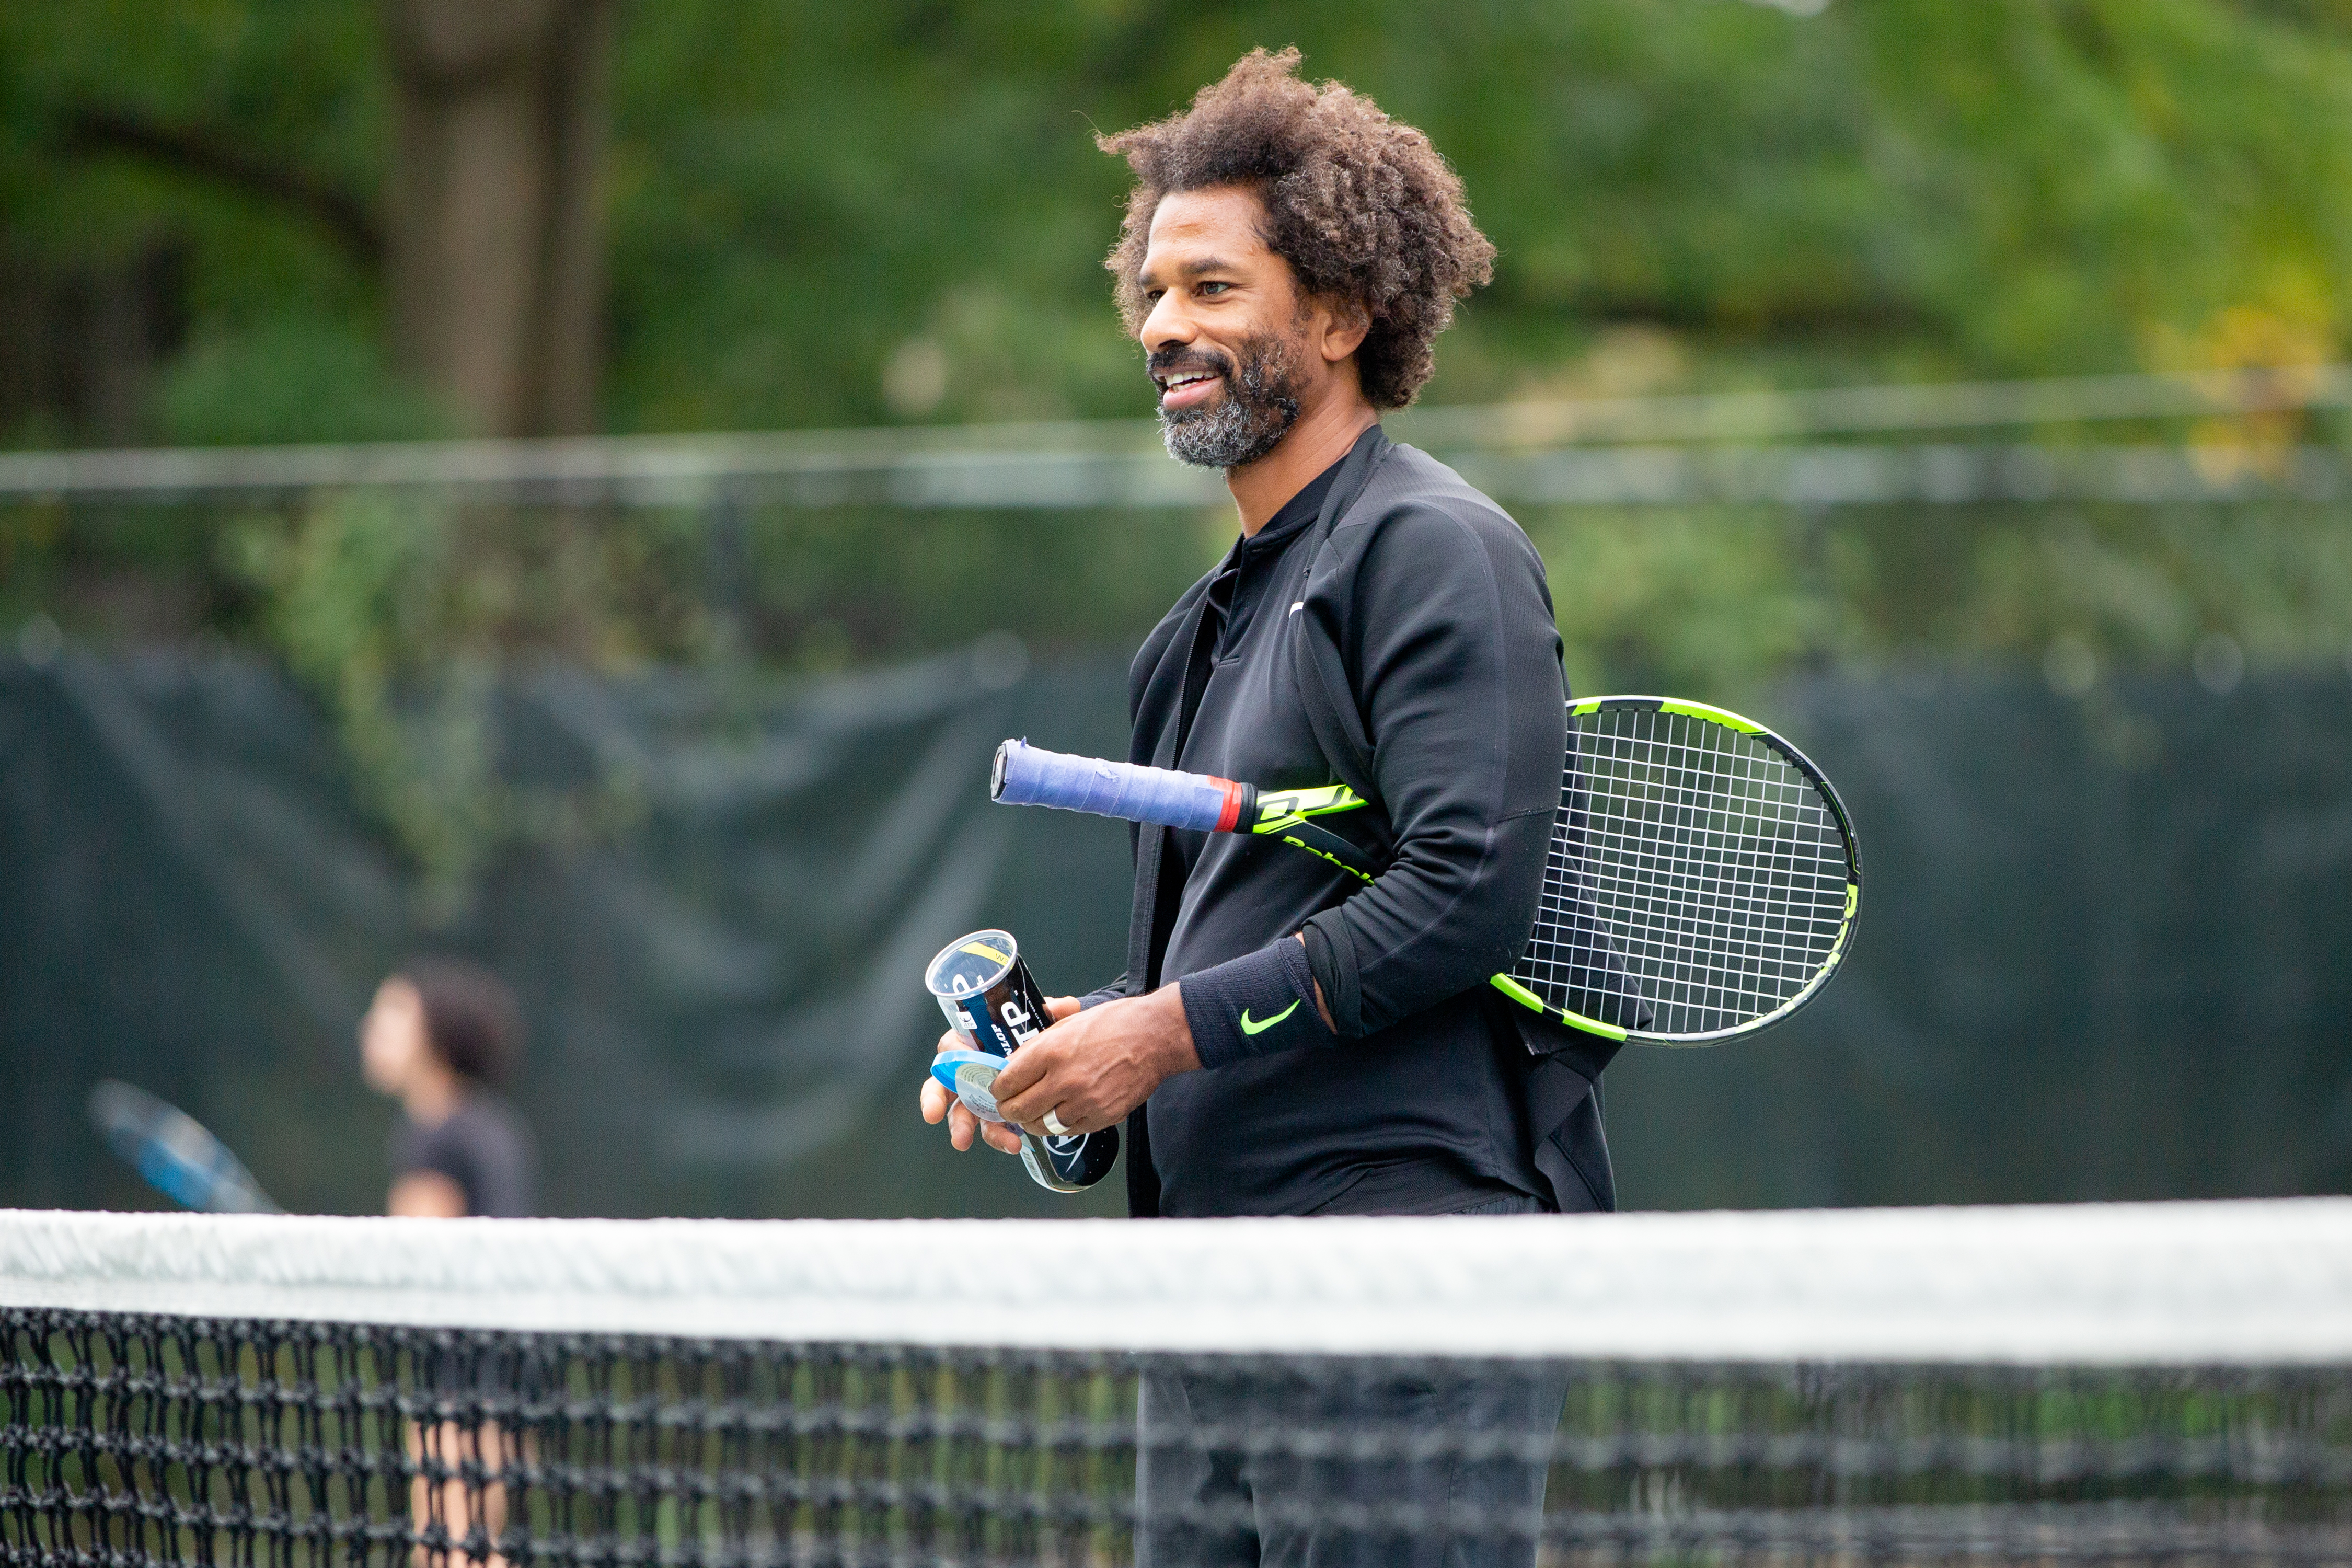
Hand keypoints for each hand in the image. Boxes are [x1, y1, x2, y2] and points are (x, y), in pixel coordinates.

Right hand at [919, 996, 1081, 1155]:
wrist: (1049, 1062)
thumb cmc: (1032, 1039)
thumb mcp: (1041, 1022)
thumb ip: (1051, 1011)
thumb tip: (1065, 1005)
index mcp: (972, 1045)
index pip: (952, 1044)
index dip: (950, 1051)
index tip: (955, 1057)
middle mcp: (968, 1072)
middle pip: (942, 1084)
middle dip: (935, 1099)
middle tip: (933, 1113)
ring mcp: (977, 1097)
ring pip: (962, 1113)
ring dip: (961, 1127)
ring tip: (963, 1141)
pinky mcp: (993, 1116)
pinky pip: (990, 1128)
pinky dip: (998, 1137)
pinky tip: (1011, 1143)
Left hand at [992, 986, 1198, 1136]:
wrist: (1154, 1037)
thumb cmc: (1113, 1024)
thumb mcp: (1067, 1024)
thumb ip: (1036, 1047)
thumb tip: (1012, 1065)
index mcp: (1051, 1051)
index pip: (1007, 1082)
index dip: (997, 1089)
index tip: (998, 1090)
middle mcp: (1065, 1080)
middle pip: (1019, 1110)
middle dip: (1008, 1110)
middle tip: (1009, 1107)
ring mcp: (1085, 1102)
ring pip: (1042, 1126)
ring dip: (1033, 1122)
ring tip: (1033, 1114)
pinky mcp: (1102, 1116)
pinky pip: (1069, 1130)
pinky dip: (1060, 1125)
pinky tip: (1059, 1114)